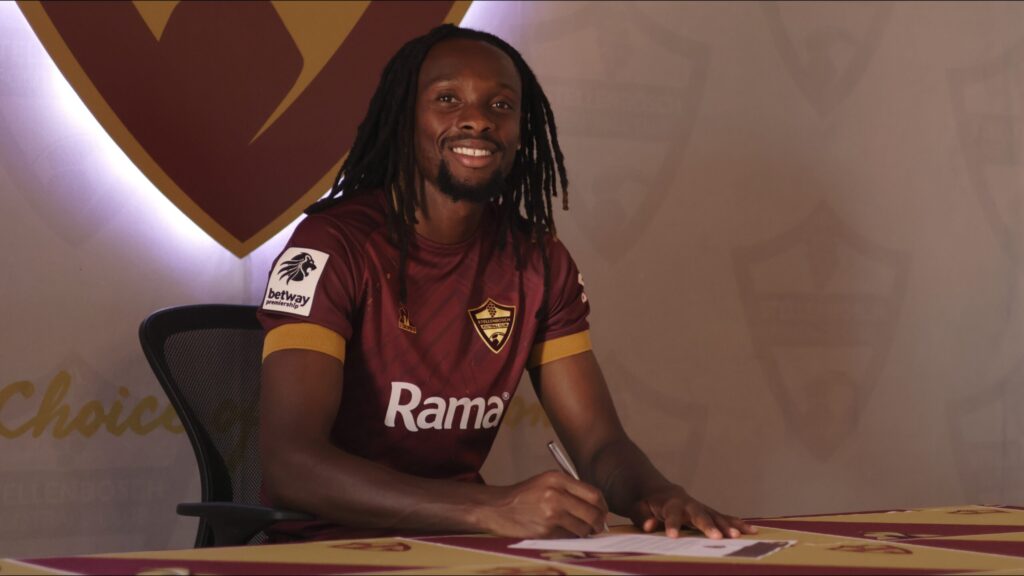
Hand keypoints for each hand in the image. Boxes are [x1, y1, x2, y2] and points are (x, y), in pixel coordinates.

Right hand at [478, 471, 608, 538]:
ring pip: (583, 528)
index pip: (593, 494)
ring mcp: (550, 514)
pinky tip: (558, 530)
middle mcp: (555, 495)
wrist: (497, 507)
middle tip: (598, 526)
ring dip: (584, 531)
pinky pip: (568, 537)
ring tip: (575, 528)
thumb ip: (571, 489)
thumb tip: (597, 506)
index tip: (603, 511)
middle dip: (599, 522)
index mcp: (557, 479)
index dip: (603, 505)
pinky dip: (568, 537)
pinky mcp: (545, 531)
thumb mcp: (546, 482)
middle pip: (592, 513)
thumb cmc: (525, 495)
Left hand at [628, 485, 757, 538]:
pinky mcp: (707, 511)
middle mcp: (687, 502)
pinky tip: (751, 530)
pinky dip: (736, 522)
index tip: (672, 536)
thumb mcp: (636, 507)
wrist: (655, 489)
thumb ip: (641, 516)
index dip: (672, 524)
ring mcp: (699, 506)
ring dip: (727, 525)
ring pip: (714, 514)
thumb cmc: (645, 502)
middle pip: (699, 513)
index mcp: (668, 502)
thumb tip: (649, 525)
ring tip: (738, 535)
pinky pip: (722, 517)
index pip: (671, 513)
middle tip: (717, 537)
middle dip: (707, 525)